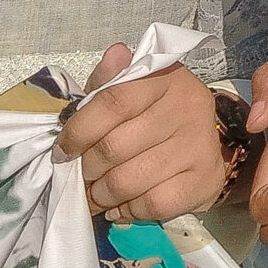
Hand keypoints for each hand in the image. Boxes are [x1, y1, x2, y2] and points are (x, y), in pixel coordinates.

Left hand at [56, 43, 236, 220]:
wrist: (201, 143)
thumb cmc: (154, 113)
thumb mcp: (132, 88)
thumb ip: (112, 78)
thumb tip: (113, 56)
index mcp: (165, 78)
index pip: (113, 102)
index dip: (79, 130)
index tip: (62, 151)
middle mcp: (187, 107)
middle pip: (116, 147)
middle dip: (88, 169)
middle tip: (81, 176)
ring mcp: (199, 145)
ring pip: (130, 180)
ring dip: (102, 195)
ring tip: (97, 194)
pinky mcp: (205, 179)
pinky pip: (153, 204)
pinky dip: (129, 211)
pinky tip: (122, 205)